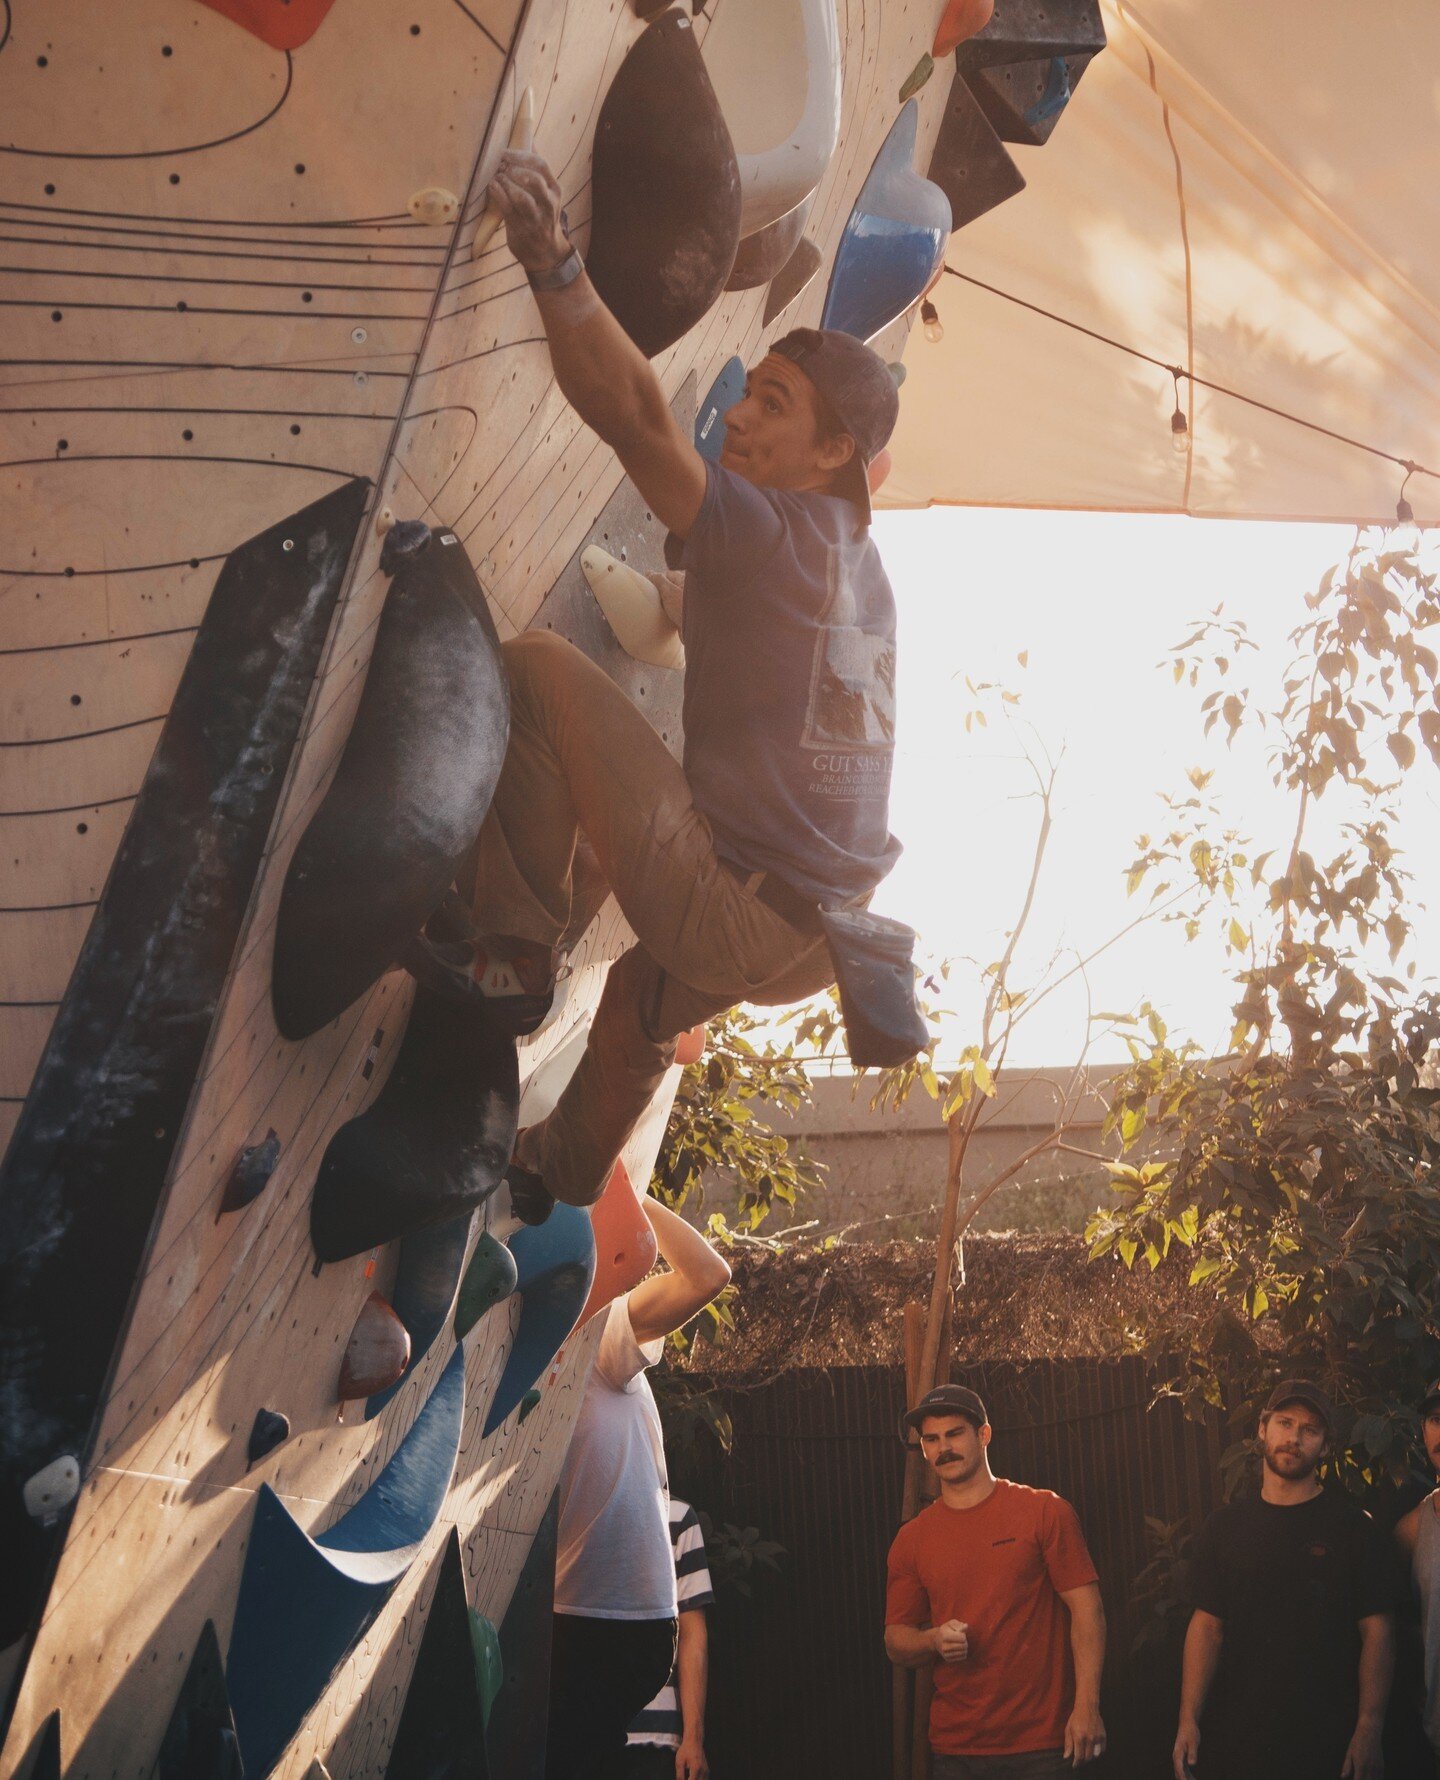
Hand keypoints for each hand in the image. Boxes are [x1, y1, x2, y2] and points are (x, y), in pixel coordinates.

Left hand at [486, 149, 569, 274]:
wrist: (546, 254)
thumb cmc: (542, 217)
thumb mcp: (546, 194)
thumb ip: (538, 168)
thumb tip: (529, 138)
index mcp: (555, 190)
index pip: (541, 164)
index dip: (520, 155)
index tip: (505, 154)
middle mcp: (549, 204)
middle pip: (533, 178)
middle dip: (513, 169)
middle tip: (501, 167)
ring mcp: (536, 218)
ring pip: (521, 196)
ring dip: (505, 183)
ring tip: (497, 178)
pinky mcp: (522, 229)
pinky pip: (508, 209)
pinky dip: (498, 195)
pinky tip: (492, 187)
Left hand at [675, 1736, 708, 1779]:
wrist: (694, 1741)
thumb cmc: (686, 1750)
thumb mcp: (679, 1762)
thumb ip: (680, 1775)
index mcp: (696, 1768)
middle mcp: (703, 1771)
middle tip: (685, 1778)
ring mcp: (706, 1771)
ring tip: (688, 1776)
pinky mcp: (706, 1771)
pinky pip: (703, 1779)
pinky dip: (698, 1779)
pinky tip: (691, 1777)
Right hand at [931, 1620, 968, 1663]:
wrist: (936, 1640)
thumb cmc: (946, 1630)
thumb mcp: (951, 1623)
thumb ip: (959, 1624)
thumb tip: (966, 1626)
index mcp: (945, 1635)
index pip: (962, 1638)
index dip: (963, 1635)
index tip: (959, 1633)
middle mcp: (944, 1646)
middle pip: (964, 1646)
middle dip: (965, 1641)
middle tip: (960, 1639)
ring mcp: (946, 1654)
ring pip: (964, 1652)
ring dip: (964, 1647)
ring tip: (959, 1643)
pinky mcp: (948, 1659)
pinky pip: (963, 1657)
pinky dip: (963, 1652)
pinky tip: (958, 1648)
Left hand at [1064, 1702, 1105, 1765]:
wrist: (1087, 1707)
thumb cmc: (1076, 1718)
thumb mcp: (1068, 1729)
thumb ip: (1068, 1744)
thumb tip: (1066, 1757)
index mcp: (1079, 1737)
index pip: (1079, 1756)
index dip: (1076, 1763)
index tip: (1074, 1765)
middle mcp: (1089, 1738)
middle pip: (1088, 1757)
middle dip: (1083, 1761)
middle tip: (1080, 1760)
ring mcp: (1097, 1737)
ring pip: (1095, 1755)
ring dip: (1090, 1757)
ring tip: (1086, 1754)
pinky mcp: (1103, 1736)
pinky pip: (1102, 1750)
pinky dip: (1098, 1752)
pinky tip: (1093, 1749)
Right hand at [1173, 1717, 1199, 1779]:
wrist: (1187, 1724)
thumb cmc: (1190, 1732)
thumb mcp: (1193, 1742)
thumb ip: (1192, 1753)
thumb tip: (1191, 1764)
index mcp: (1178, 1752)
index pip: (1178, 1766)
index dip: (1181, 1775)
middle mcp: (1177, 1756)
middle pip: (1178, 1771)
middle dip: (1182, 1779)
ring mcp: (1179, 1757)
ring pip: (1180, 1771)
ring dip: (1185, 1778)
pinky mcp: (1182, 1757)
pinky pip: (1184, 1769)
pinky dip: (1187, 1775)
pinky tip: (1193, 1779)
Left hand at [1341, 1721, 1383, 1779]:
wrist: (1369, 1733)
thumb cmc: (1357, 1742)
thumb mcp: (1349, 1753)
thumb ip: (1346, 1767)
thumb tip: (1342, 1777)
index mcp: (1360, 1766)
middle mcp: (1370, 1769)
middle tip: (1358, 1778)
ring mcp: (1377, 1768)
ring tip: (1364, 1778)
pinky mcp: (1381, 1767)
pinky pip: (1380, 1778)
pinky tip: (1371, 1778)